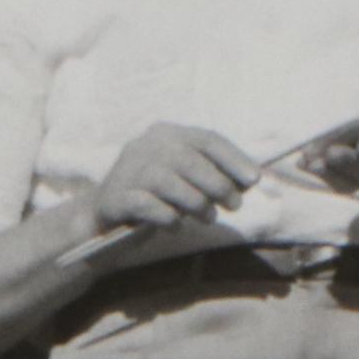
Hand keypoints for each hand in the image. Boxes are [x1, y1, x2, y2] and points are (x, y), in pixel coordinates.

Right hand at [85, 122, 262, 248]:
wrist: (104, 215)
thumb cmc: (156, 197)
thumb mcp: (185, 179)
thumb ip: (213, 175)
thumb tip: (249, 180)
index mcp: (165, 133)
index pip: (206, 139)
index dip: (233, 159)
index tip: (254, 179)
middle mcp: (144, 146)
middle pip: (189, 160)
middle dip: (218, 184)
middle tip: (234, 205)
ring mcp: (127, 171)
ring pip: (169, 181)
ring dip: (196, 203)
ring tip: (208, 218)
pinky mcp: (115, 197)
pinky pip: (147, 205)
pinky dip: (167, 216)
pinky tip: (175, 225)